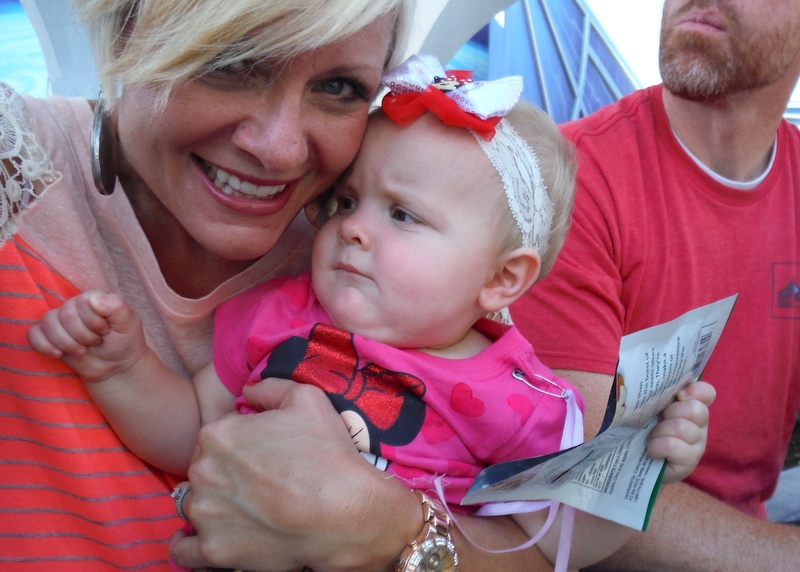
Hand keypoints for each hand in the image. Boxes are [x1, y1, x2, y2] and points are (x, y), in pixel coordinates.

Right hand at [27, 290, 146, 381]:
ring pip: (48, 323)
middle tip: (96, 342)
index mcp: (93, 297)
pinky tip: (59, 354)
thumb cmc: (124, 342)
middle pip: (65, 315)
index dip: (94, 323)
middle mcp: (74, 305)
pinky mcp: (50, 336)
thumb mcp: (129, 324)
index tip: (106, 332)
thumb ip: (116, 307)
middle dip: (83, 336)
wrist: (116, 366)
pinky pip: (33, 334)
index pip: (81, 303)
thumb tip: (93, 299)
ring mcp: (60, 321)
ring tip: (82, 351)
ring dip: (66, 343)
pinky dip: (44, 346)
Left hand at [168, 378, 418, 571]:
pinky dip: (189, 544)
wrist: (342, 513)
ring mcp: (205, 514)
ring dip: (213, 506)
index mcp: (218, 435)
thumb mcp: (307, 399)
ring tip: (245, 510)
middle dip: (225, 474)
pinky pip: (184, 550)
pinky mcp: (214, 550)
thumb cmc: (326, 454)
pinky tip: (203, 537)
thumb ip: (270, 387)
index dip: (241, 444)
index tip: (262, 455)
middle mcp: (202, 473)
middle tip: (259, 483)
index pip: (217, 437)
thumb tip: (248, 392)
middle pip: (205, 470)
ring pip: (197, 506)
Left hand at [647, 380, 715, 483]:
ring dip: (660, 431)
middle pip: (696, 409)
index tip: (679, 395)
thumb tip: (640, 374)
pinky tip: (652, 451)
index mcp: (690, 406)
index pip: (706, 393)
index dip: (696, 391)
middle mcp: (699, 424)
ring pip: (682, 428)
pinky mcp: (689, 462)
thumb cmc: (641, 429)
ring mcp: (697, 444)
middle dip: (670, 412)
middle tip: (658, 420)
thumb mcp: (647, 407)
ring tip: (651, 437)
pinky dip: (657, 446)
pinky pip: (673, 445)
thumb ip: (653, 392)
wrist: (636, 463)